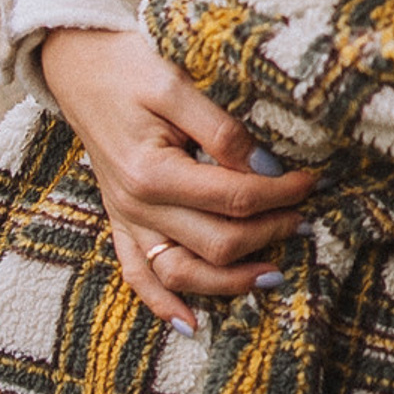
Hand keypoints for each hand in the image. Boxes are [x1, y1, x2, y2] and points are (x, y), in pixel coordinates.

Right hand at [42, 26, 316, 330]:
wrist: (79, 68)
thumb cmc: (132, 68)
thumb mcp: (177, 86)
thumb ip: (221, 131)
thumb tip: (263, 168)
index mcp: (153, 171)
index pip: (233, 198)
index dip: (281, 195)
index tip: (313, 181)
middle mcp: (137, 206)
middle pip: (215, 243)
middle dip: (269, 235)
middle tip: (307, 219)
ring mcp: (126, 220)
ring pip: (181, 273)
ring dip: (229, 281)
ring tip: (275, 274)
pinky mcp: (120, 224)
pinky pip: (138, 277)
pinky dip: (163, 305)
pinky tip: (191, 325)